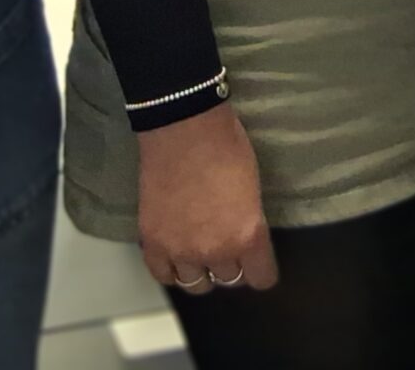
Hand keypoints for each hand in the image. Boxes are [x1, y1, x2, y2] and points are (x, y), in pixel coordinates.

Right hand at [136, 105, 280, 295]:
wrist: (184, 131)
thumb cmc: (228, 148)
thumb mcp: (253, 190)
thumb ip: (249, 223)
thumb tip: (245, 239)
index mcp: (248, 236)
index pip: (261, 278)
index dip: (261, 270)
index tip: (259, 264)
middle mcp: (216, 252)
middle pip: (229, 280)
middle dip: (232, 267)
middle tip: (229, 250)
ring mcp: (181, 251)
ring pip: (196, 284)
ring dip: (202, 272)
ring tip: (201, 255)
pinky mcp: (153, 244)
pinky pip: (163, 276)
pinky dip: (171, 271)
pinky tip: (176, 259)